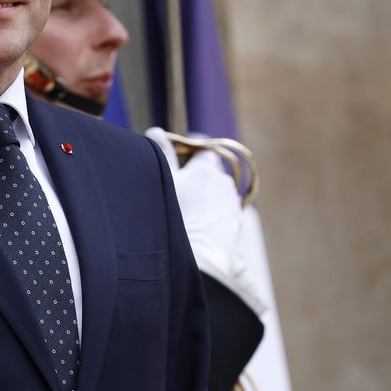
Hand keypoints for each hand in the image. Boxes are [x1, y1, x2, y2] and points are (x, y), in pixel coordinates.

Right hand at [146, 128, 266, 312]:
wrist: (201, 260)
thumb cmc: (179, 216)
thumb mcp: (165, 180)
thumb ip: (163, 153)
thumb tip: (156, 131)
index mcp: (207, 168)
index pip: (201, 150)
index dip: (188, 155)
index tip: (174, 166)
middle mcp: (224, 182)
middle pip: (209, 172)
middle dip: (195, 177)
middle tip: (175, 191)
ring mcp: (231, 205)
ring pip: (216, 194)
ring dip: (204, 197)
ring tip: (185, 212)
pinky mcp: (234, 225)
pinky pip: (220, 213)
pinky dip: (210, 215)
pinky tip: (195, 226)